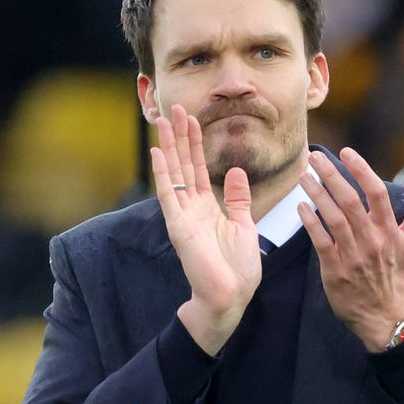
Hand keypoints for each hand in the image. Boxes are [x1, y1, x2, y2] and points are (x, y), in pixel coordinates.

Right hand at [152, 104, 261, 355]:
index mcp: (208, 207)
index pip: (199, 167)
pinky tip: (159, 152)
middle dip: (180, 136)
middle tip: (175, 107)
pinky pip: (169, 195)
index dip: (196, 143)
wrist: (231, 296)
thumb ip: (237, 199)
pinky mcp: (179, 226)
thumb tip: (233, 171)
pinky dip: (164, 173)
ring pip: (174, 173)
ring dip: (170, 146)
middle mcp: (192, 208)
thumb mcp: (244, 225)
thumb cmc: (238, 269)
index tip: (193, 118)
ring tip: (165, 119)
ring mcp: (183, 215)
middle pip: (184, 164)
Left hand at [299, 148, 403, 351]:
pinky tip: (301, 205)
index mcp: (390, 231)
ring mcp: (353, 256)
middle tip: (314, 157)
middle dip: (331, 176)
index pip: (376, 193)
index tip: (346, 152)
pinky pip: (321, 241)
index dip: (361, 170)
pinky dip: (311, 222)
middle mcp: (372, 241)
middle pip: (350, 202)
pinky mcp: (335, 271)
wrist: (384, 314)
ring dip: (317, 195)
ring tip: (304, 177)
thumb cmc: (397, 272)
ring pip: (333, 219)